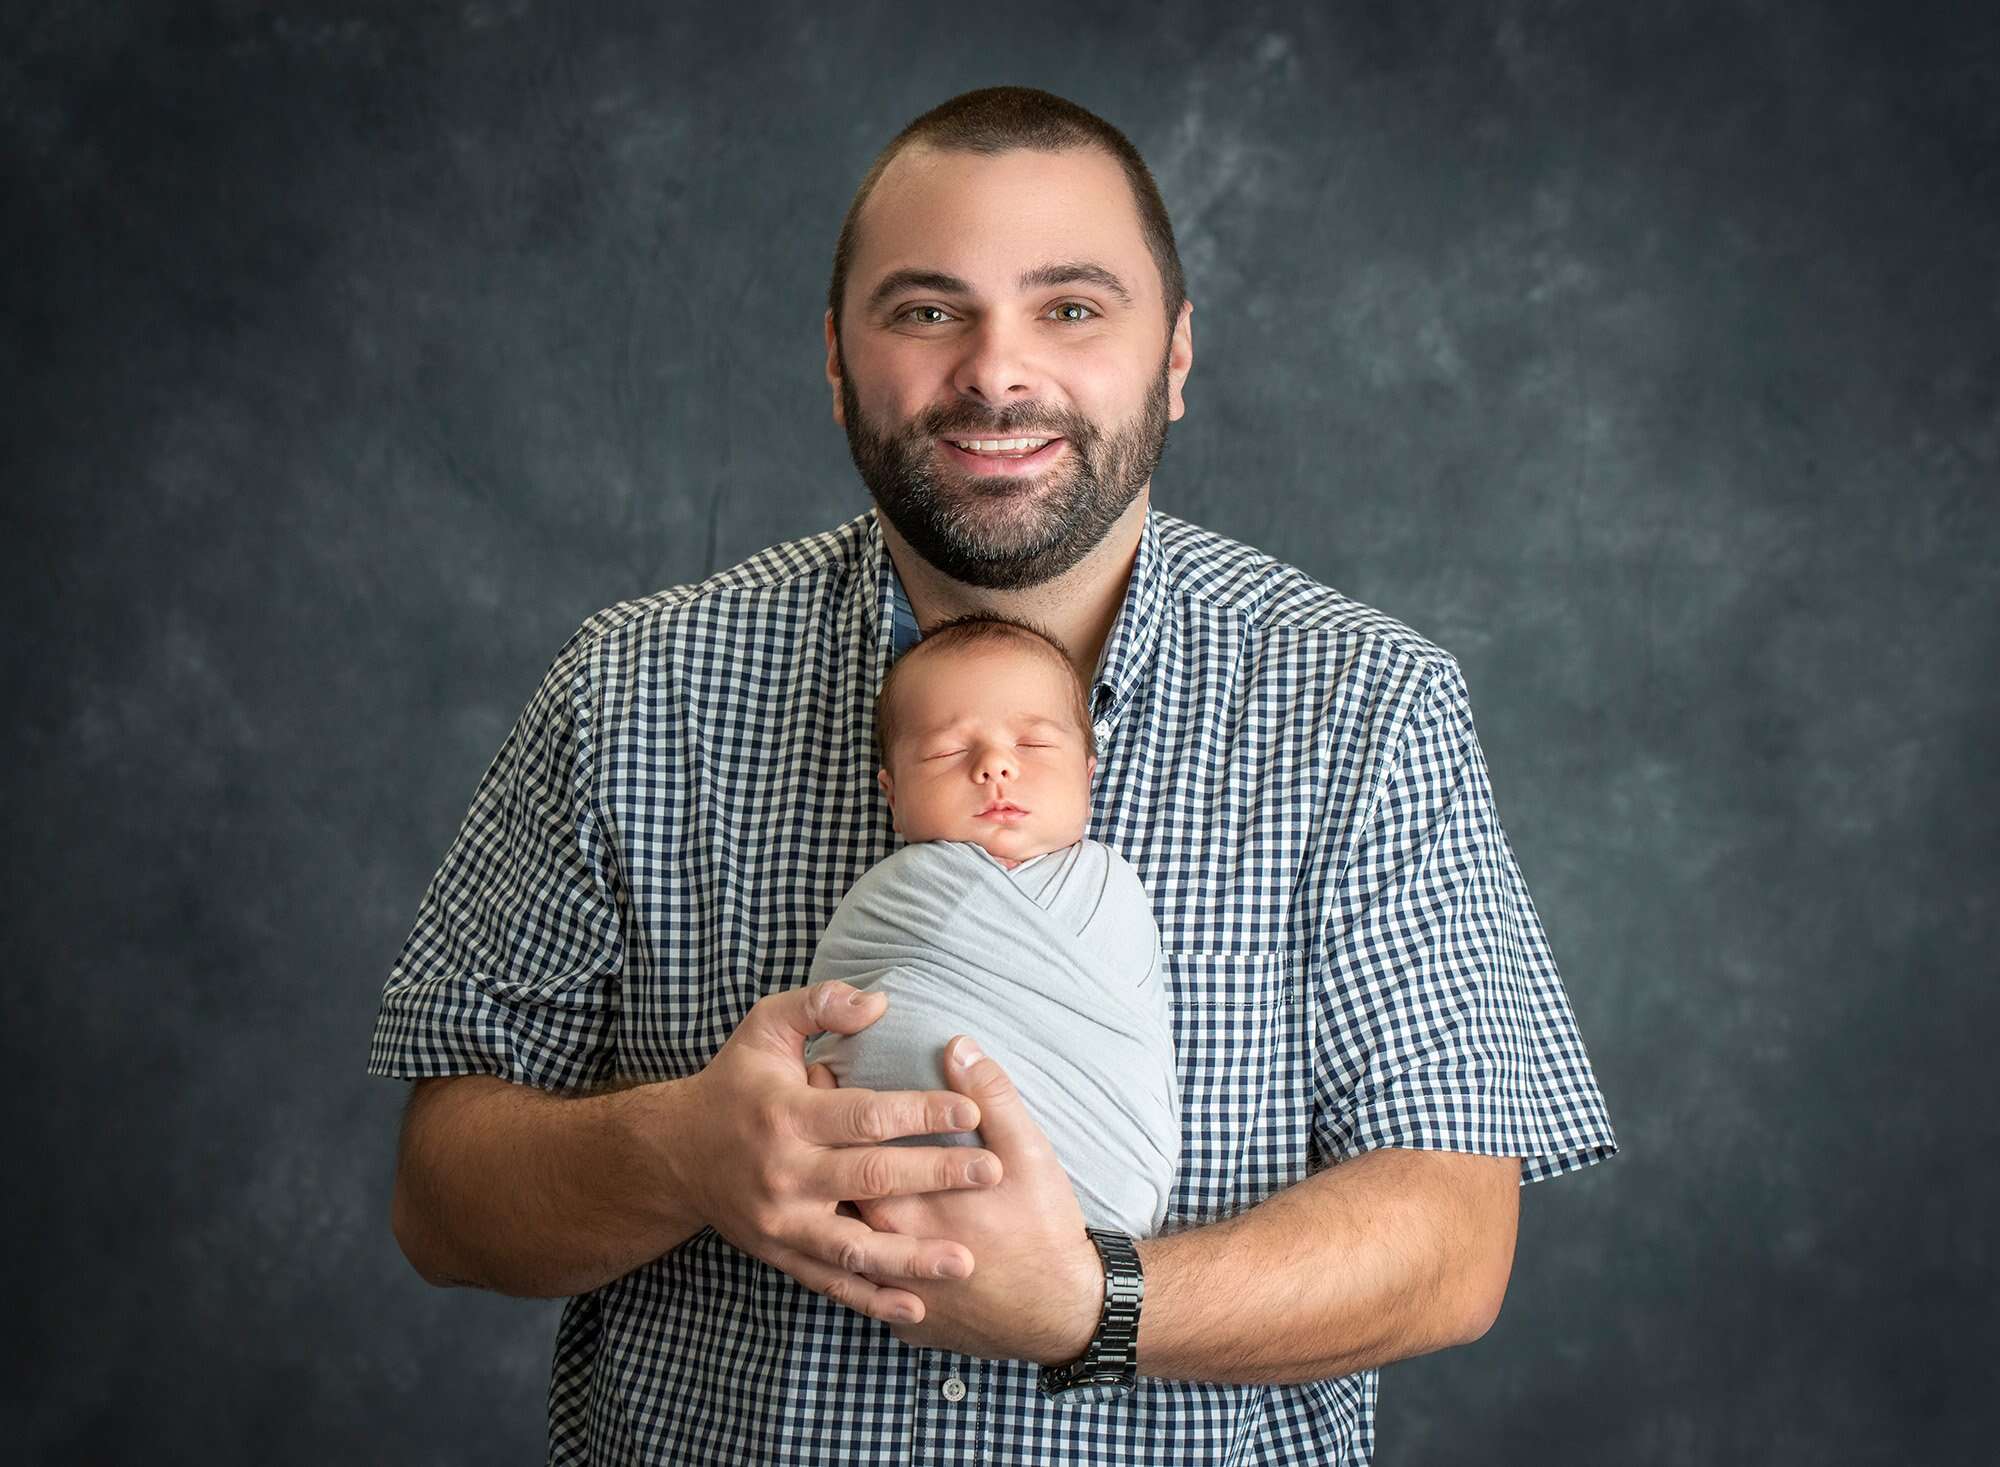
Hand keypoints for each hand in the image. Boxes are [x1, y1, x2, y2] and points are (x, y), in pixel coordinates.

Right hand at [659, 980, 1002, 1323]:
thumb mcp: (766, 1027)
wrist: (676, 1153)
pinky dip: (871, 1300)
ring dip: (911, 1257)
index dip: (920, 1113)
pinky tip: (915, 1307)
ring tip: (964, 1260)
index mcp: (787, 1114)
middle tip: (991, 1174)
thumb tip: (880, 1001)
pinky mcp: (780, 1253)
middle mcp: (784, 1172)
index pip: (864, 1115)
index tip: (971, 1112)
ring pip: (854, 1246)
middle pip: (871, 1178)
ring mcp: (782, 1221)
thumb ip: (820, 1005)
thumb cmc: (736, 1082)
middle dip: (936, 1176)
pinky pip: (830, 1282)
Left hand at [825, 1035, 1105, 1363]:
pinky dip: (859, 1266)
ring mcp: (895, 1295)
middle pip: (833, 1199)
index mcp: (906, 1204)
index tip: (818, 1076)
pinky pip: (872, 1296)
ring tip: (827, 1177)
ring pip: (844, 1251)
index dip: (827, 1112)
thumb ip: (991, 1097)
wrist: (1063, 1315)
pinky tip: (861, 1242)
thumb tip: (958, 1047)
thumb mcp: (1029, 1152)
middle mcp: (887, 1252)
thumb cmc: (1045, 1228)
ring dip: (829, 1213)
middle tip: (813, 1121)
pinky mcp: (909, 1326)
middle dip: (818, 1157)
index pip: (845, 1150)